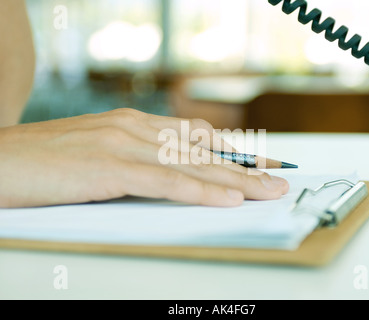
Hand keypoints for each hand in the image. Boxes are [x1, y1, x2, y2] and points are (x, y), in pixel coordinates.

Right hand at [0, 108, 288, 207]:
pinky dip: (201, 191)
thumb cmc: (44, 162)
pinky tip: (229, 199)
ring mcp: (124, 144)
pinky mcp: (110, 167)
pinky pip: (167, 181)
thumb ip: (136, 161)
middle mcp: (135, 127)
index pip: (196, 137)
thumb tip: (166, 176)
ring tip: (268, 191)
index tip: (258, 161)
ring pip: (193, 164)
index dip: (231, 150)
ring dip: (235, 180)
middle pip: (203, 149)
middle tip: (277, 175)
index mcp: (133, 124)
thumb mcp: (100, 155)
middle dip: (244, 165)